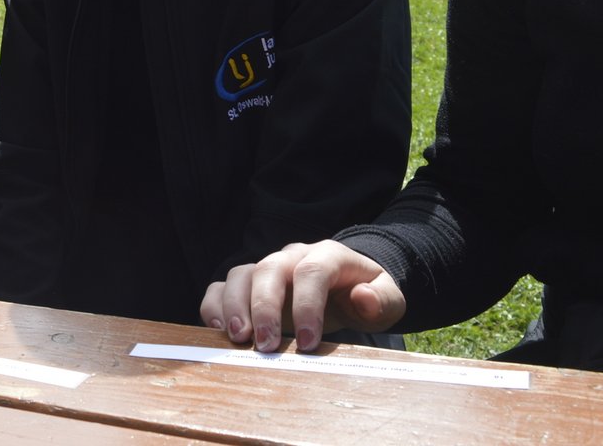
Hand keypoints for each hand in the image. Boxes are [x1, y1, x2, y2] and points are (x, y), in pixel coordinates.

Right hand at [201, 240, 404, 351]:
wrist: (349, 284)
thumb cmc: (367, 294)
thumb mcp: (388, 299)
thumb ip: (382, 299)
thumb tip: (363, 297)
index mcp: (328, 255)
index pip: (312, 272)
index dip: (307, 306)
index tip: (308, 344)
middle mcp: (292, 257)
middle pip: (269, 269)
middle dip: (264, 308)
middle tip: (266, 345)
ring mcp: (267, 268)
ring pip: (240, 274)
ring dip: (234, 306)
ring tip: (238, 339)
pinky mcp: (249, 285)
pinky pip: (221, 286)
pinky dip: (214, 305)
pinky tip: (218, 331)